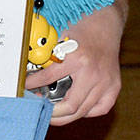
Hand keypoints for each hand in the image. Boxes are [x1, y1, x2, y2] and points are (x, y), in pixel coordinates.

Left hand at [26, 0, 126, 124]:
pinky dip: (87, 112)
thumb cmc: (80, 30)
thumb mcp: (59, 39)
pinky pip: (100, 108)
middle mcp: (93, 73)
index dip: (32, 85)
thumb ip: (47, 58)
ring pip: (84, 111)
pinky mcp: (114, 86)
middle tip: (40, 111)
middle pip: (70, 106)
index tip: (24, 88)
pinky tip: (76, 108)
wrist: (105, 24)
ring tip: (54, 113)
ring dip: (66, 115)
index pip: (48, 79)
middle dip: (52, 113)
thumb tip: (28, 72)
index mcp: (77, 59)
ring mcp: (106, 82)